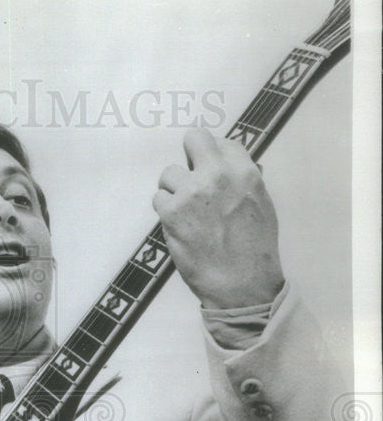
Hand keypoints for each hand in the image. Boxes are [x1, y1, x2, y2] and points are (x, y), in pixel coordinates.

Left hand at [152, 127, 283, 308]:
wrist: (241, 282)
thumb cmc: (254, 250)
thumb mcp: (261, 206)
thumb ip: (245, 182)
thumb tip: (230, 168)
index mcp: (245, 172)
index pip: (222, 143)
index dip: (212, 157)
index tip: (209, 170)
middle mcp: (217, 175)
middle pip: (194, 138)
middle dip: (190, 155)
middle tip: (189, 176)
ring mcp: (191, 192)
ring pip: (168, 173)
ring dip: (173, 190)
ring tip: (185, 212)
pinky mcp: (171, 212)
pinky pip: (158, 198)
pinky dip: (165, 211)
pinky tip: (178, 225)